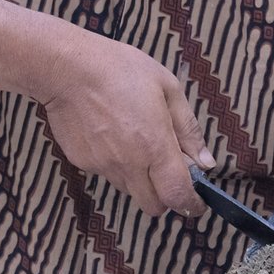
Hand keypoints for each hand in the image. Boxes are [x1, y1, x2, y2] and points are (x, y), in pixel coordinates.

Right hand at [35, 34, 212, 216]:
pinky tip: (109, 133)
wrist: (68, 67)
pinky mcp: (82, 162)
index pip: (177, 195)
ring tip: (132, 141)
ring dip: (138, 178)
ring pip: (128, 189)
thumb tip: (206, 162)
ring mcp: (102, 165)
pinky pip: (105, 172)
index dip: (191, 205)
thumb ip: (188, 129)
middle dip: (164, 197)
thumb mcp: (167, 88)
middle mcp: (129, 163)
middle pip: (152, 206)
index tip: (196, 203)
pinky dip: (114, 162)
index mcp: (155, 145)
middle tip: (165, 173)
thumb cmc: (120, 69)